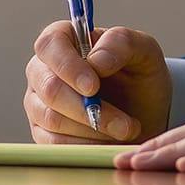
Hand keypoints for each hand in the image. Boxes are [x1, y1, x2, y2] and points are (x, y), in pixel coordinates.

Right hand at [24, 21, 171, 143]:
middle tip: (123, 122)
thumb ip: (122, 44)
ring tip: (126, 130)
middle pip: (50, 88)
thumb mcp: (144, 51)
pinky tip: (109, 142)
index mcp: (63, 39)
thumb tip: (95, 61)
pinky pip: (53, 142)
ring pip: (52, 118)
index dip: (68, 66)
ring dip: (93, 128)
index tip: (93, 87)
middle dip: (88, 107)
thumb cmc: (141, 73)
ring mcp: (38, 102)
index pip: (50, 44)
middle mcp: (43, 69)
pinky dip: (84, 145)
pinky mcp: (42, 131)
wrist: (145, 110)